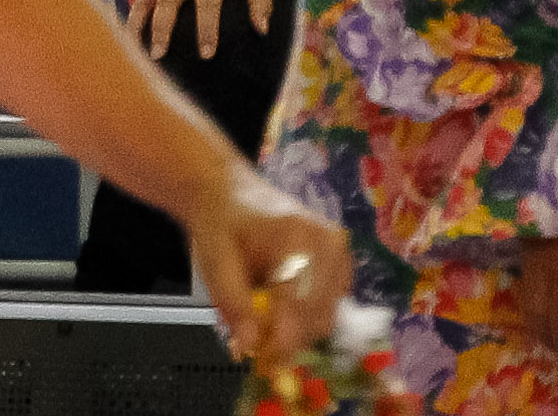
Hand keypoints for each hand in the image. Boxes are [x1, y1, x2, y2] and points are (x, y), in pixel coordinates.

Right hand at [133, 0, 297, 63]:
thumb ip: (261, 0)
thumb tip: (262, 30)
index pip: (208, 3)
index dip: (207, 29)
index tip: (206, 54)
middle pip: (169, 1)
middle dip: (162, 29)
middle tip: (159, 56)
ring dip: (139, 23)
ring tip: (137, 52)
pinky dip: (132, 16)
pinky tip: (129, 39)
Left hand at [184, 168, 348, 363]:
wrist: (230, 193)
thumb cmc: (221, 225)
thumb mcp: (215, 262)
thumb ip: (234, 304)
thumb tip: (250, 346)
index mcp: (296, 237)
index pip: (299, 305)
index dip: (283, 342)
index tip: (264, 364)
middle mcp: (328, 242)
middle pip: (318, 316)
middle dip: (289, 339)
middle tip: (259, 347)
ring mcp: (340, 250)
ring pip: (327, 316)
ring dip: (298, 329)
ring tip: (266, 319)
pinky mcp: (343, 260)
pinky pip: (332, 305)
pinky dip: (308, 314)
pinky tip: (283, 302)